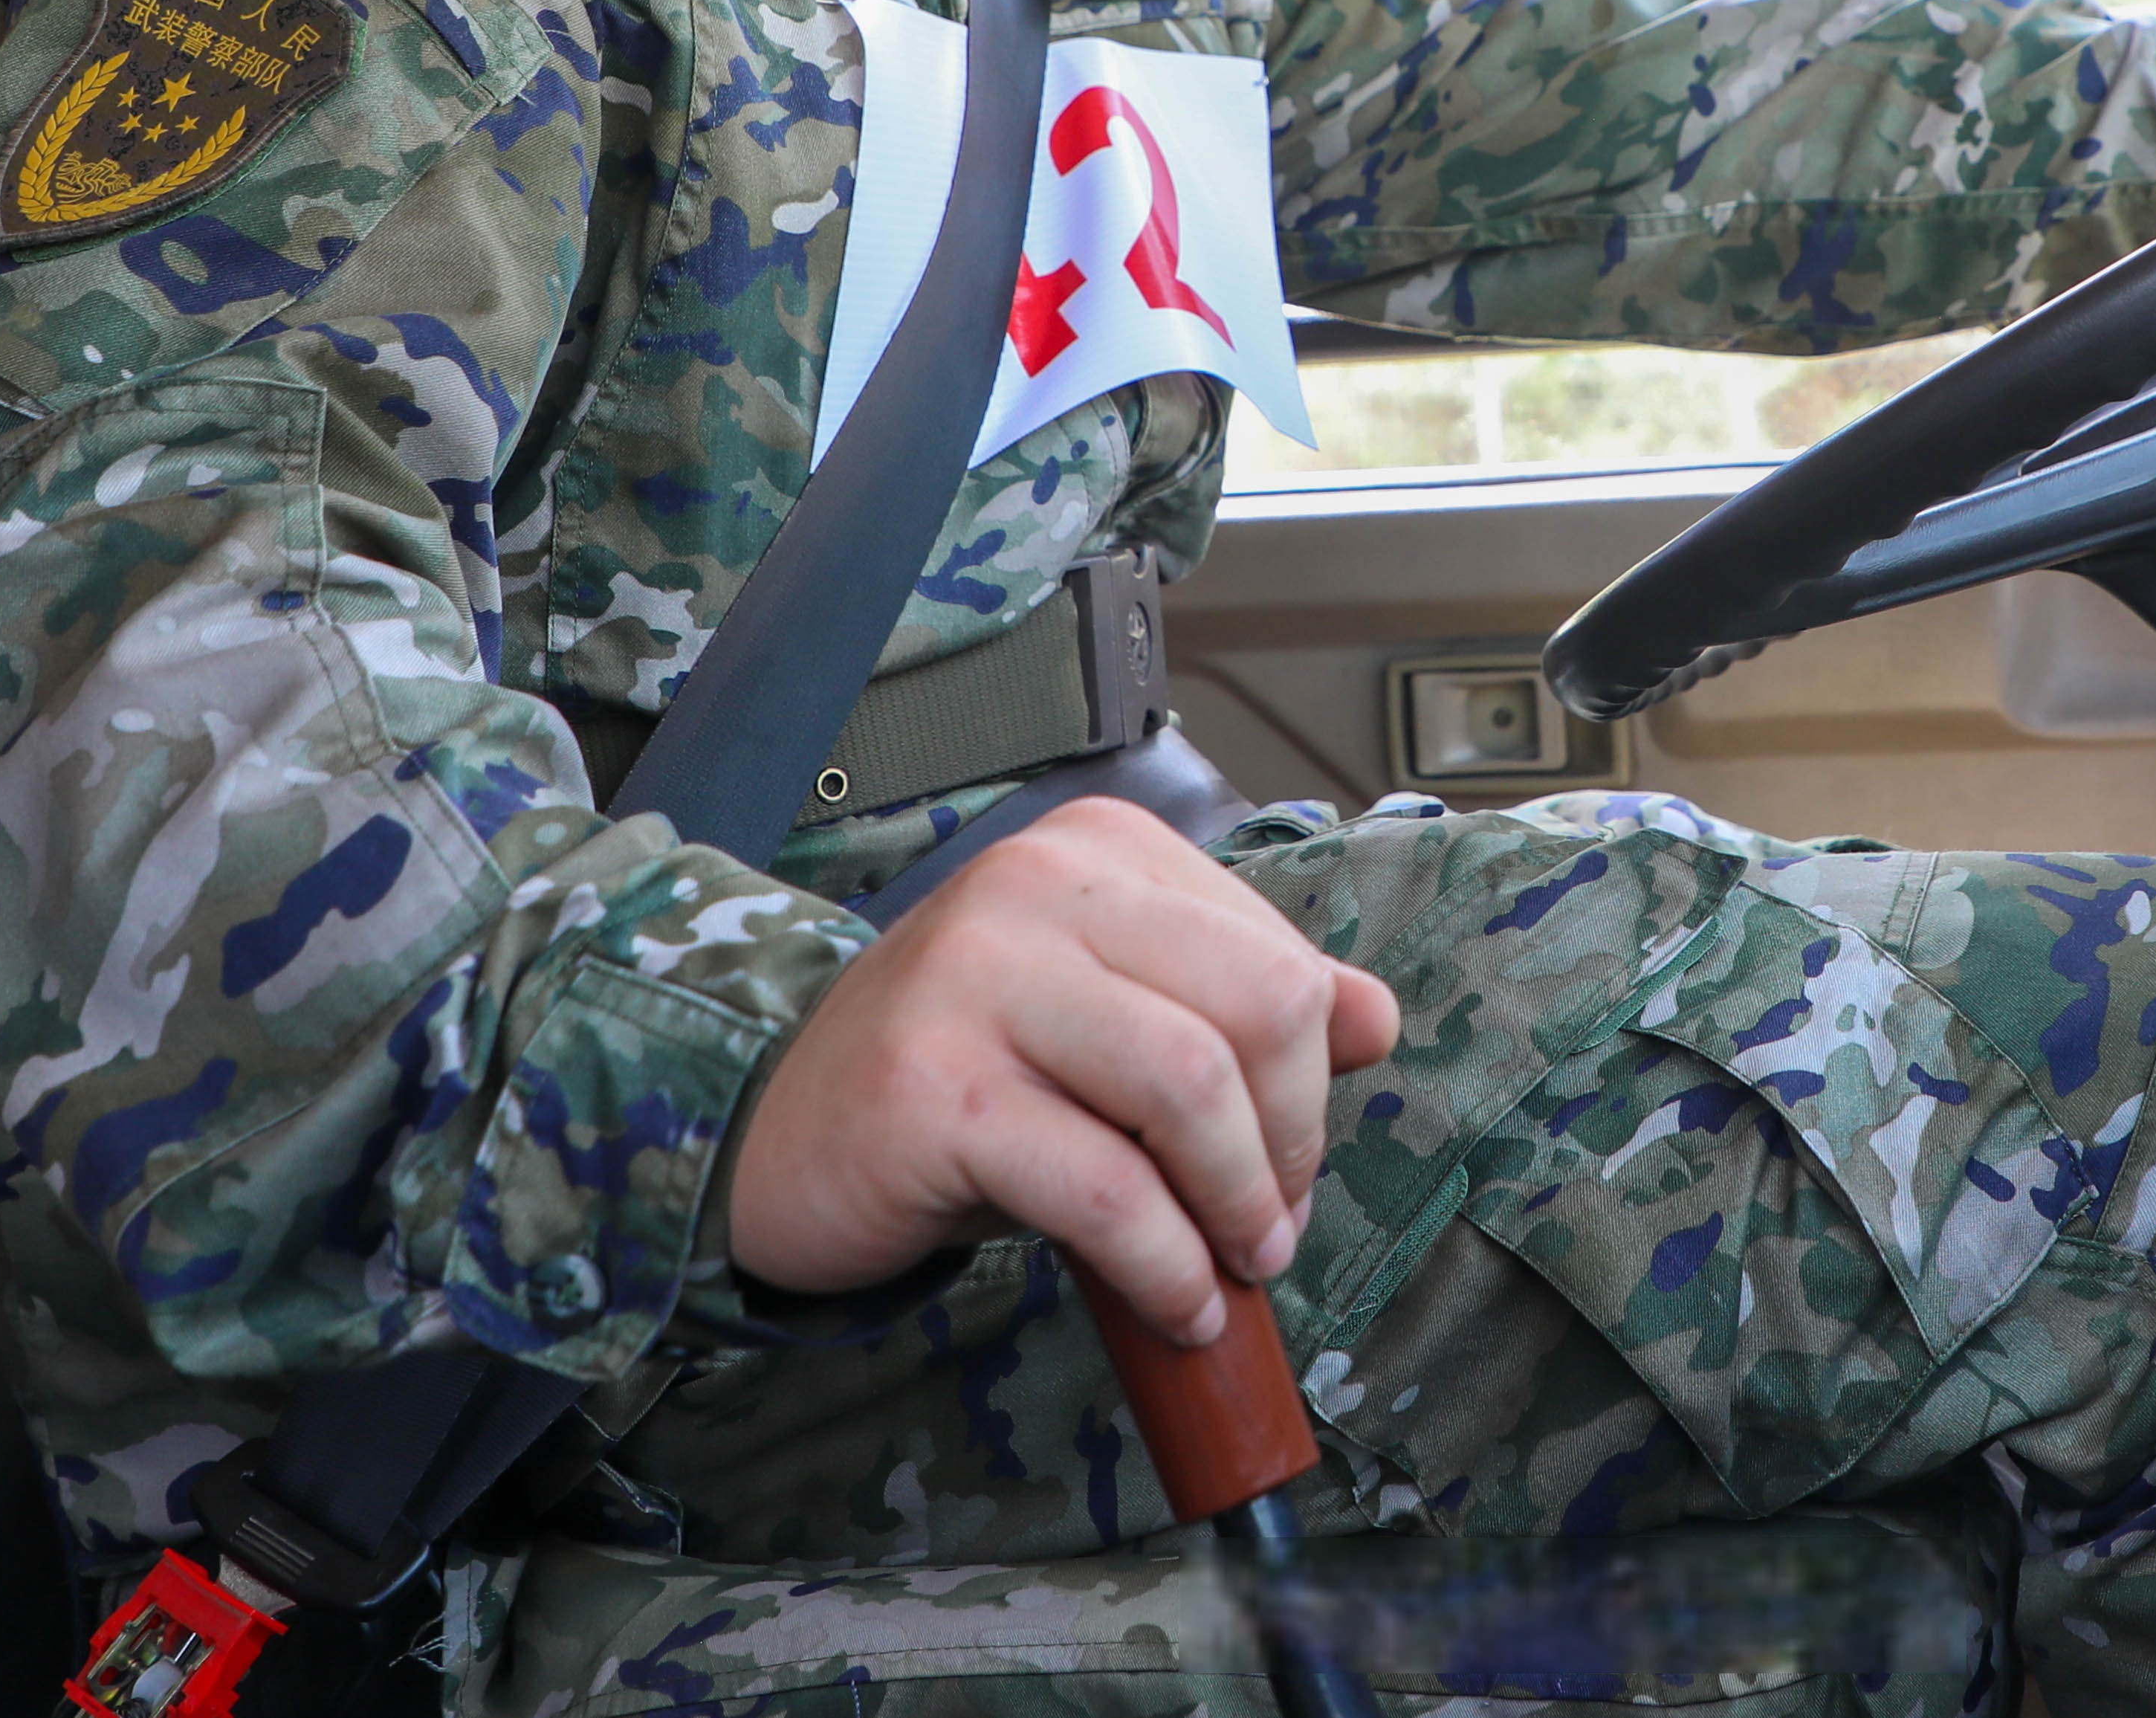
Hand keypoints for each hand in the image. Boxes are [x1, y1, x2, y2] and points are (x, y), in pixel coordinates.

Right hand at [726, 796, 1401, 1345]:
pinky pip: (1107, 1190)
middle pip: (1259, 1007)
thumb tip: (1378, 1018)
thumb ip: (1239, 1008)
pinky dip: (1168, 1267)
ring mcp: (977, 978)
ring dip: (1239, 1204)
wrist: (777, 1134)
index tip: (1288, 1157)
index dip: (1312, 1078)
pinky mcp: (936, 1090)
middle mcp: (1036, 887)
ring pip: (1191, 1087)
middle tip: (1271, 1224)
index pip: (1280, 957)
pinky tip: (1177, 1305)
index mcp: (1097, 851)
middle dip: (1293, 1139)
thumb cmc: (967, 1080)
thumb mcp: (1112, 1020)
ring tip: (1237, 1267)